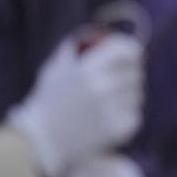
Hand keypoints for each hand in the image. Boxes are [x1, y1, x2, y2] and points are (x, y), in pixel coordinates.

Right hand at [8, 35, 144, 176]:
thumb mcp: (56, 69)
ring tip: (105, 103)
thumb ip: (75, 49)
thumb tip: (94, 34)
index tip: (131, 54)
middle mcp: (104, 88)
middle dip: (129, 73)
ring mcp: (113, 110)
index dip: (132, 50)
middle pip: (136, 72)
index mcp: (88, 70)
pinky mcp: (120, 129)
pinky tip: (106, 119)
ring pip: (137, 94)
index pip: (129, 50)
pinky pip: (134, 114)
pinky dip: (125, 115)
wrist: (39, 142)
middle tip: (118, 79)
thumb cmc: (46, 102)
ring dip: (127, 95)